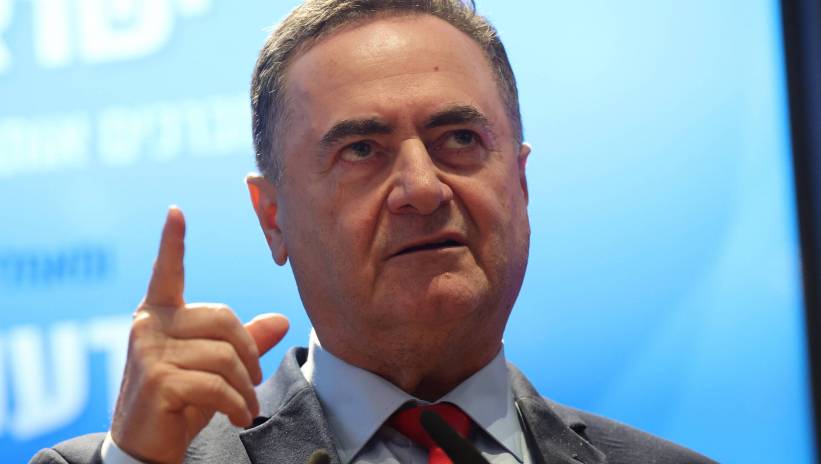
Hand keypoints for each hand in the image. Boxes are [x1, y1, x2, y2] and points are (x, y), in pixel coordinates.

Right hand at [110, 207, 288, 463]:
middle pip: (223, 319)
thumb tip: (282, 320)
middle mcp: (147, 327)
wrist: (146, 447)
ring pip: (224, 356)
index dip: (171, 243)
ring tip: (245, 406)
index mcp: (158, 316)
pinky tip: (238, 417)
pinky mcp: (157, 381)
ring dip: (245, 387)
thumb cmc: (179, 401)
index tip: (175, 212)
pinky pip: (217, 385)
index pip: (166, 274)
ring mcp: (148, 353)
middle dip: (249, 353)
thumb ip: (244, 342)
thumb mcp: (213, 368)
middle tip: (254, 382)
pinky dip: (237, 405)